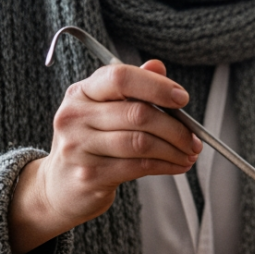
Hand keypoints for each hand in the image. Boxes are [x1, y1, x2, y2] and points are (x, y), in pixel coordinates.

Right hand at [9, 60, 201, 253]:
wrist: (59, 188)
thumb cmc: (91, 144)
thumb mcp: (104, 111)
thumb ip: (132, 88)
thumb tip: (158, 65)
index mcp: (81, 93)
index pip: (120, 77)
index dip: (156, 86)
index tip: (183, 99)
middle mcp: (75, 116)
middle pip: (138, 113)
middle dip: (176, 128)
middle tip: (196, 139)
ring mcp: (79, 147)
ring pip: (142, 142)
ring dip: (174, 149)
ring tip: (190, 154)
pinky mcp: (89, 175)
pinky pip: (139, 166)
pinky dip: (166, 165)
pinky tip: (178, 165)